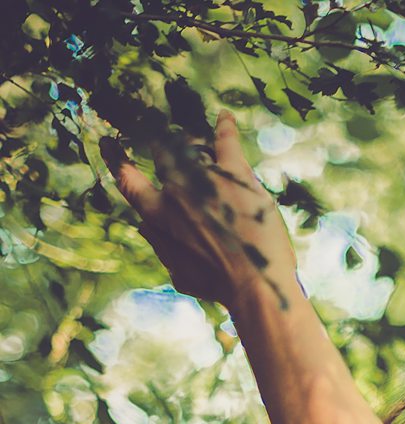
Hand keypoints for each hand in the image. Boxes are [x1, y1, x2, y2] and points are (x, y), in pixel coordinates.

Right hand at [103, 110, 297, 308]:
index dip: (117, 160)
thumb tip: (144, 228)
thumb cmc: (219, 287)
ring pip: (193, 146)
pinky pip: (226, 142)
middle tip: (162, 134)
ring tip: (195, 135)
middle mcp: (176, 190)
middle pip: (162, 154)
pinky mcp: (235, 175)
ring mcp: (205, 178)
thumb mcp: (181, 275)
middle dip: (162, 143)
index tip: (109, 145)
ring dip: (194, 141)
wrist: (255, 285)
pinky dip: (225, 127)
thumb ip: (161, 248)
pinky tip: (225, 117)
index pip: (129, 180)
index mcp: (159, 215)